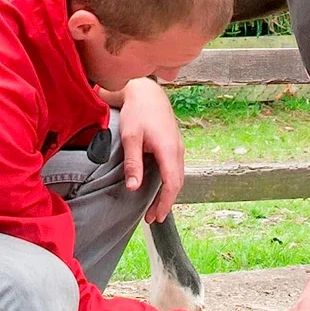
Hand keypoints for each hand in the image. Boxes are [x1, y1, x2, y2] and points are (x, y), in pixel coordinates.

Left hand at [118, 77, 183, 223]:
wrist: (147, 92)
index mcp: (169, 150)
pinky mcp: (174, 145)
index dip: (164, 203)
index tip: (155, 217)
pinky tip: (159, 188)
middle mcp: (178, 150)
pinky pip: (175, 169)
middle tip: (152, 218)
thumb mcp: (131, 137)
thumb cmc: (138, 111)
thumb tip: (134, 188)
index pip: (172, 184)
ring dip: (168, 194)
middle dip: (166, 203)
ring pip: (177, 177)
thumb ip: (133, 163)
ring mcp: (178, 147)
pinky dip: (169, 183)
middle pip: (177, 184)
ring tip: (154, 208)